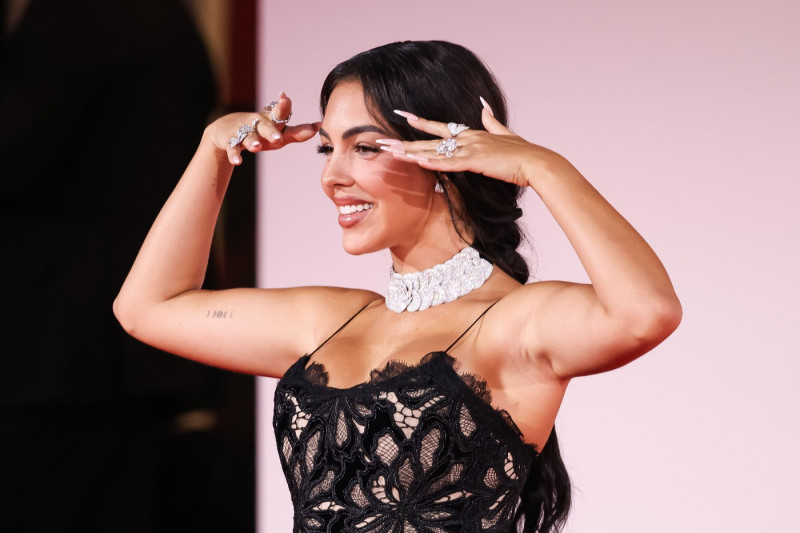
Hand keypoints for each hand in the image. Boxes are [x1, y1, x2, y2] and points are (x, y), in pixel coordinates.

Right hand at [205, 92, 320, 164]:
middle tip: (278, 138)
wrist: (226, 129)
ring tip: (256, 148)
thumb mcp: (279, 131)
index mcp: (271, 120)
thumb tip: (319, 125)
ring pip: (248, 136)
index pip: (279, 113)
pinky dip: (234, 155)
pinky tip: (237, 162)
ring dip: (252, 142)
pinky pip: (233, 148)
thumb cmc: (261, 131)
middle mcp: (258, 123)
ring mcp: (244, 132)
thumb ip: (298, 131)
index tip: (285, 98)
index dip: (283, 106)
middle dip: (271, 131)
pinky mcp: (231, 141)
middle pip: (265, 126)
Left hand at [380, 101, 561, 187]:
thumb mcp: (504, 133)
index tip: (401, 116)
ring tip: (390, 153)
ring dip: (411, 153)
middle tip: (381, 141)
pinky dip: (433, 163)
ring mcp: (470, 149)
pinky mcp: (476, 162)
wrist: (536, 162)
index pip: (438, 127)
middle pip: (428, 140)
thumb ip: (492, 121)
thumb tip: (485, 106)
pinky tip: (418, 161)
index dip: (419, 122)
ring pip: (434, 152)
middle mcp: (467, 138)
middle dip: (403, 142)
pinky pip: (450, 163)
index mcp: (471, 134)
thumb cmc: (521, 153)